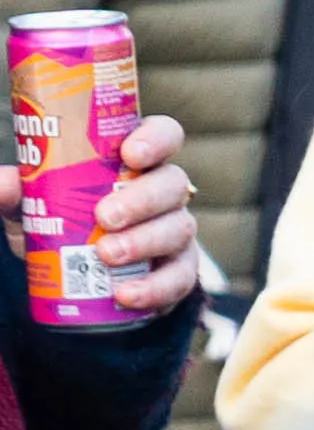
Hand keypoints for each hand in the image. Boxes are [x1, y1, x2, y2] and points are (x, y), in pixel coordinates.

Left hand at [1, 112, 205, 316]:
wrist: (73, 272)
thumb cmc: (59, 218)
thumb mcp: (32, 201)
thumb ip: (16, 190)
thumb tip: (7, 185)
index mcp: (136, 160)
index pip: (164, 135)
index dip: (156, 140)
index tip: (129, 154)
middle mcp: (164, 191)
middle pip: (173, 184)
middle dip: (142, 200)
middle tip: (104, 217)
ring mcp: (176, 230)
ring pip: (180, 229)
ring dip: (145, 243)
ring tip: (106, 256)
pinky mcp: (179, 271)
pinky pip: (181, 278)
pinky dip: (155, 288)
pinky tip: (126, 295)